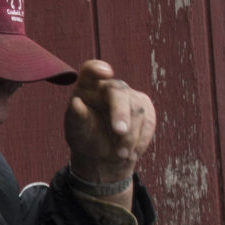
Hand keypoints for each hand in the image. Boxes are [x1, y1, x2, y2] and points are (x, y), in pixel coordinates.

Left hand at [62, 61, 156, 189]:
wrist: (102, 153)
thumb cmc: (85, 137)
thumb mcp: (76, 130)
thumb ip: (76, 118)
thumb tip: (76, 103)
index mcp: (87, 87)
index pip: (90, 71)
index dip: (97, 69)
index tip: (105, 72)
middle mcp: (109, 86)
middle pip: (119, 92)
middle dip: (121, 112)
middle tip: (119, 131)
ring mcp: (128, 95)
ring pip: (136, 111)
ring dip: (130, 136)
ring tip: (121, 155)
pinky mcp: (144, 106)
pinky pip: (148, 122)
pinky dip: (140, 140)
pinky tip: (131, 152)